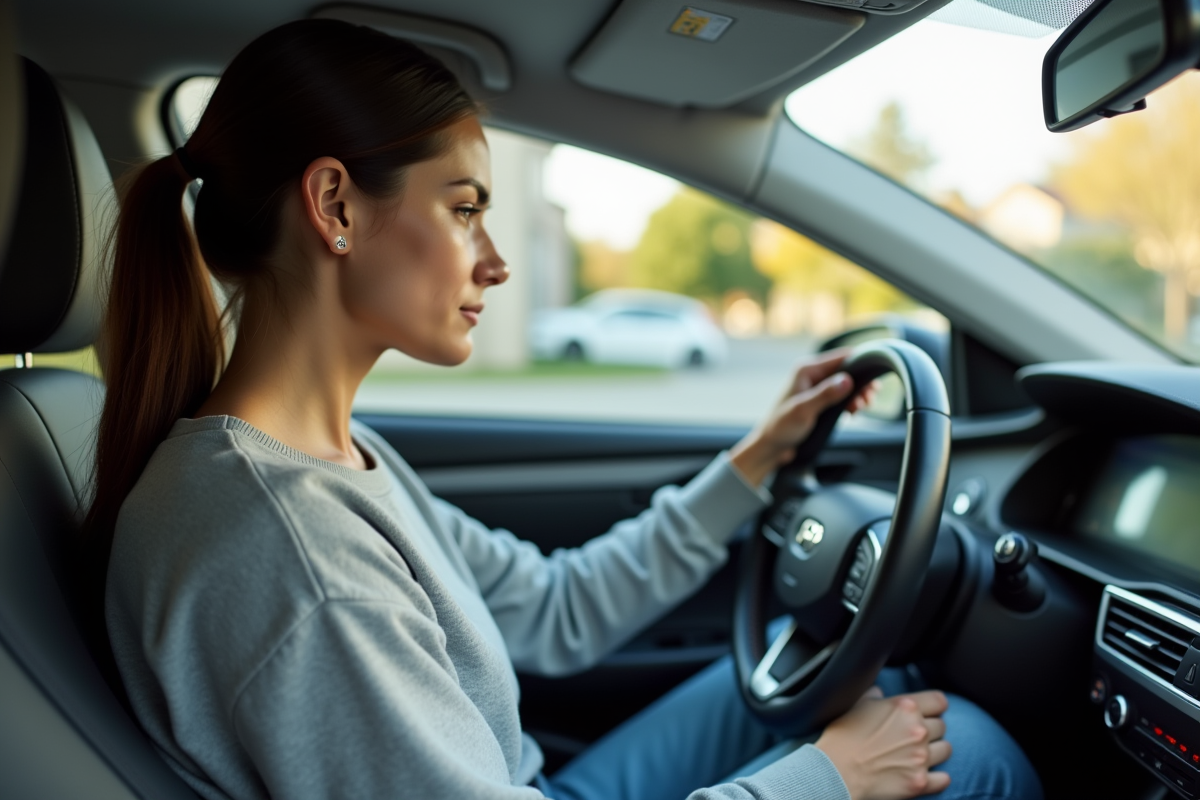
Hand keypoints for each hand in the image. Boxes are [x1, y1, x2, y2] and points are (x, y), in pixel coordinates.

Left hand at [729, 349, 872, 486]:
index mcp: (807, 369)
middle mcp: (813, 374)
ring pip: (847, 384)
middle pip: (848, 370)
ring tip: (861, 408)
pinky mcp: (820, 399)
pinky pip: (842, 395)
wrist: (772, 446)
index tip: (874, 380)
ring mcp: (817, 387)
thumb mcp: (804, 411)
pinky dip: (851, 402)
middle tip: (868, 400)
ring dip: (858, 395)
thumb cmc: (781, 427)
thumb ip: (825, 395)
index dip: (861, 365)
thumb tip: (847, 380)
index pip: (842, 357)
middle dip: (862, 384)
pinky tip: (853, 413)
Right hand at [816, 688, 951, 799]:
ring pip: (946, 749)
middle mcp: (918, 730)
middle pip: (941, 725)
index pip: (939, 701)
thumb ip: (874, 696)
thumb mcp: (855, 706)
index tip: (929, 710)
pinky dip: (937, 777)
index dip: (933, 705)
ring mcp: (921, 758)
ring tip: (918, 753)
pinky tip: (924, 773)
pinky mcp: (920, 782)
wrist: (834, 773)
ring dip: (934, 750)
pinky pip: (944, 779)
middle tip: (913, 734)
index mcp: (904, 708)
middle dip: (930, 729)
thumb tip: (880, 693)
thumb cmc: (841, 738)